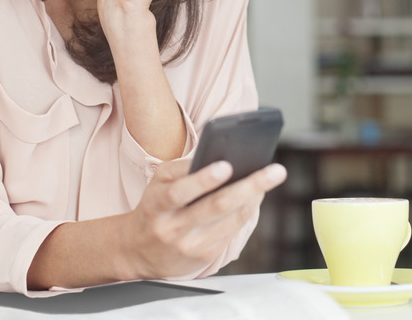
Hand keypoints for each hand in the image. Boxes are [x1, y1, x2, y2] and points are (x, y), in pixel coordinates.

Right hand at [122, 159, 286, 279]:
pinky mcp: (202, 257)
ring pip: (229, 221)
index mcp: (156, 204)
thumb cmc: (154, 208)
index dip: (203, 180)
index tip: (226, 165)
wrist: (137, 251)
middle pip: (215, 206)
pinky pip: (231, 232)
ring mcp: (188, 245)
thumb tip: (216, 154)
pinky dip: (246, 213)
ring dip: (253, 199)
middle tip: (274, 171)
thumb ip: (182, 170)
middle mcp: (172, 227)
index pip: (179, 192)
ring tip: (269, 179)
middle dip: (248, 186)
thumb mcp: (157, 184)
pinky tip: (255, 198)